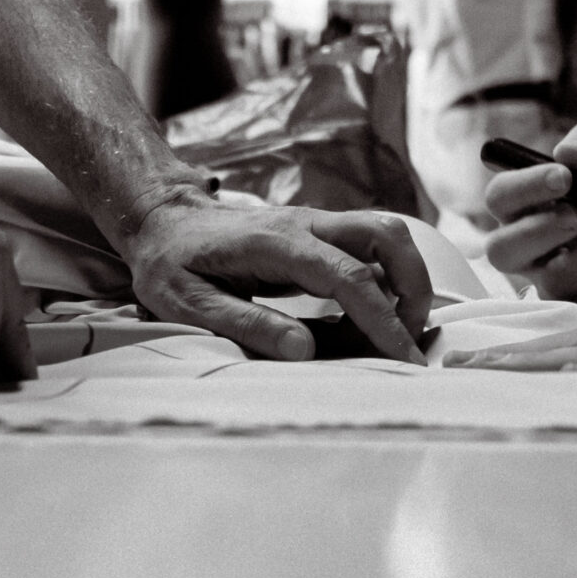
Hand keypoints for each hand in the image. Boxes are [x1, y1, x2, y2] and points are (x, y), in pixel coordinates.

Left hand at [125, 194, 436, 362]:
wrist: (162, 220)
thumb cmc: (170, 264)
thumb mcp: (190, 303)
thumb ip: (246, 325)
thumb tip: (303, 352)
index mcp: (276, 243)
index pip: (348, 278)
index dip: (382, 319)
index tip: (404, 357)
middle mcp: (305, 224)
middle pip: (387, 237)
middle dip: (414, 288)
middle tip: (409, 339)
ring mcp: (315, 223)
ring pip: (386, 236)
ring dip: (406, 280)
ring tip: (393, 331)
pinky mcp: (318, 233)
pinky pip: (369, 249)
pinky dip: (384, 282)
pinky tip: (361, 322)